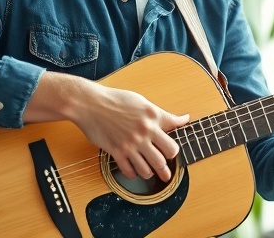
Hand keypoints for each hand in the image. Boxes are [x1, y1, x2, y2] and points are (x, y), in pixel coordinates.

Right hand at [73, 85, 188, 182]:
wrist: (90, 103)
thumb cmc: (115, 99)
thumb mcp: (142, 102)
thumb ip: (163, 114)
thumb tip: (184, 119)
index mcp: (152, 118)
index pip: (173, 140)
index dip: (175, 150)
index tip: (174, 154)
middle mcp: (144, 132)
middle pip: (164, 158)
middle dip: (166, 167)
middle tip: (166, 170)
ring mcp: (130, 143)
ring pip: (147, 169)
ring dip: (149, 173)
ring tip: (150, 172)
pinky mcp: (116, 151)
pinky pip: (129, 171)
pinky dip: (132, 174)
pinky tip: (133, 171)